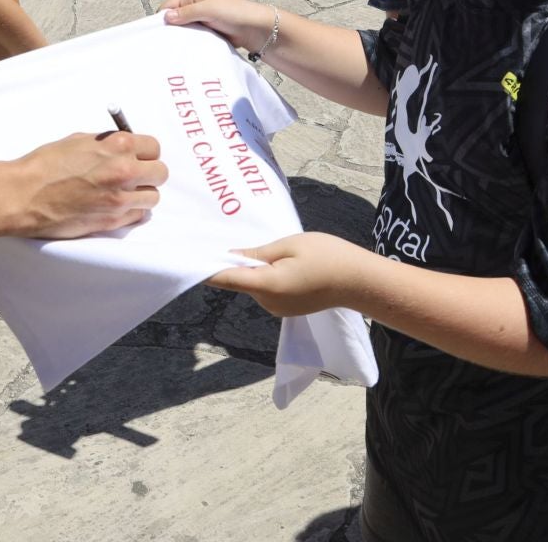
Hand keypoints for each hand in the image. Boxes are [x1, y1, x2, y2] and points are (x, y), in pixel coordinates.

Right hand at [15, 131, 167, 238]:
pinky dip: (133, 211)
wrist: (25, 194)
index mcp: (118, 146)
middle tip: (134, 175)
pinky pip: (139, 216)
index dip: (145, 152)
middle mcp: (124, 171)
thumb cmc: (46, 164)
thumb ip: (108, 143)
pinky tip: (118, 205)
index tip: (138, 156)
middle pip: (160, 173)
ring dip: (142, 194)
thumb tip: (124, 147)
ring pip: (153, 197)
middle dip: (149, 173)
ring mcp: (120, 199)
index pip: (154, 147)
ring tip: (124, 192)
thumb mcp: (80, 140)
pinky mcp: (113, 221)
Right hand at [159, 0, 276, 52]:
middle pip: (173, 19)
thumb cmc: (235, 13)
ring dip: (180, 38)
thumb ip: (187, 12)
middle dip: (169, 30)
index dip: (161, 18)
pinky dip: (189, 43)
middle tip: (165, 45)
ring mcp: (200, 21)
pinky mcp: (206, 33)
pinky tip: (186, 51)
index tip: (157, 34)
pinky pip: (192, 38)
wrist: (257, 29)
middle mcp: (194, 7)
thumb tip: (166, 16)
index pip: (167, 6)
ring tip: (175, 50)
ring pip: (182, 30)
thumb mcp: (209, 9)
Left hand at [206, 232, 375, 317]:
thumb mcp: (290, 245)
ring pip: (254, 283)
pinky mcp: (286, 309)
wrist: (360, 282)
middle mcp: (268, 302)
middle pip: (241, 279)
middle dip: (240, 260)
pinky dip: (269, 276)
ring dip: (258, 267)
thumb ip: (258, 253)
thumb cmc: (328, 257)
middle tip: (252, 238)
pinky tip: (289, 263)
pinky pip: (267, 289)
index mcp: (267, 285)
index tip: (187, 258)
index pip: (226, 278)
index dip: (205, 268)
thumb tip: (232, 257)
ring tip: (284, 250)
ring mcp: (277, 309)